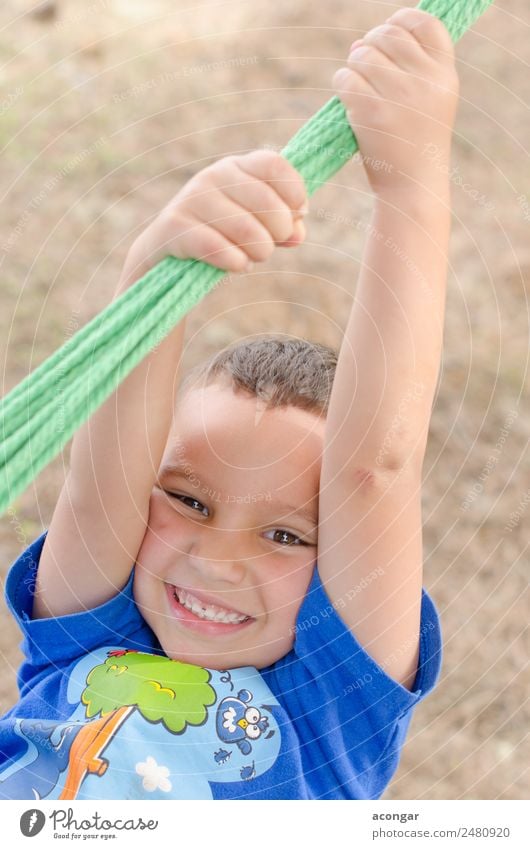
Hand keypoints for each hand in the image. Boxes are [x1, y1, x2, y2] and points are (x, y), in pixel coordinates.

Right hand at [118, 150, 307, 287]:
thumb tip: (297, 232)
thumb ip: (283, 226)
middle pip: (266, 201)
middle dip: (279, 232)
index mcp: (236, 167)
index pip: (273, 165)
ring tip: (252, 258)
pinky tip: (239, 265)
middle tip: (270, 246)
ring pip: (246, 229)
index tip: (299, 214)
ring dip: (259, 251)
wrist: (167, 253)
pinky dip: (235, 261)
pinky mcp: (175, 226)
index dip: (294, 191)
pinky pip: (216, 246)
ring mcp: (192, 199)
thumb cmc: (220, 236)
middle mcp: (213, 175)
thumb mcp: (255, 226)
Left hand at [332, 8, 458, 196]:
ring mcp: (399, 96)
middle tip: (365, 66)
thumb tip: (360, 43)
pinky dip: (341, 84)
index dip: (401, 21)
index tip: (388, 33)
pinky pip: (345, 77)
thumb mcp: (430, 102)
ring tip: (358, 87)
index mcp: (444, 75)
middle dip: (370, 45)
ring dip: (353, 66)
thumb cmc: (416, 144)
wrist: (412, 187)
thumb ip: (410, 68)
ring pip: (362, 54)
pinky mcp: (372, 112)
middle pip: (387, 34)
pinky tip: (348, 100)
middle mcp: (425, 81)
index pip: (425, 24)